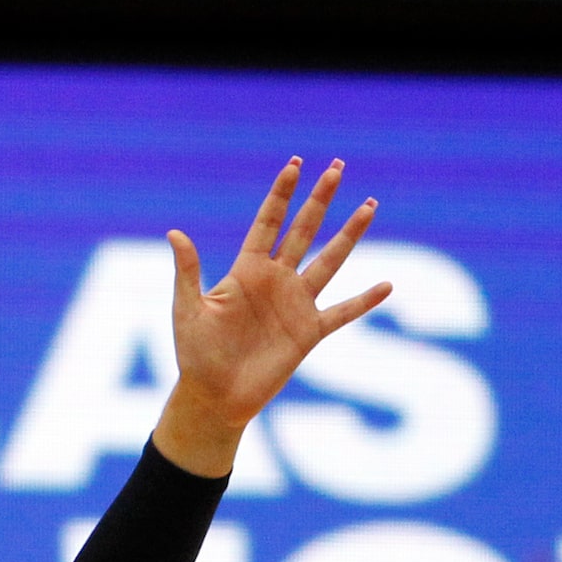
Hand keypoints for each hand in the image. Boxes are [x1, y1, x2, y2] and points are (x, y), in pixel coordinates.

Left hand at [151, 158, 389, 475]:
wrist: (215, 398)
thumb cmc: (195, 355)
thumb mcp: (188, 311)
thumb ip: (188, 272)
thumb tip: (174, 232)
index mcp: (246, 271)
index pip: (267, 223)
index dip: (281, 194)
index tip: (295, 163)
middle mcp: (275, 281)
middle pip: (303, 231)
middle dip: (320, 199)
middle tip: (338, 166)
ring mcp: (295, 305)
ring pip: (329, 261)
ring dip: (350, 234)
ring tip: (370, 204)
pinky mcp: (308, 333)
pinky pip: (343, 313)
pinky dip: (365, 301)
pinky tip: (387, 285)